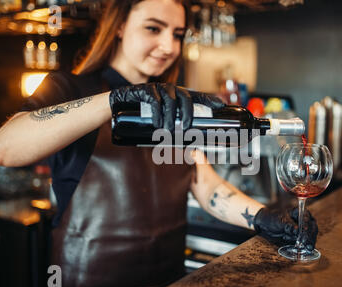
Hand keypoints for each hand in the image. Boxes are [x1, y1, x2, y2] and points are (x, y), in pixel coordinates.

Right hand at [109, 83, 224, 131]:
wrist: (119, 105)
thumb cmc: (143, 113)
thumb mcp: (161, 120)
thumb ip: (173, 127)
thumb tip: (188, 144)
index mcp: (178, 96)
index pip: (197, 96)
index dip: (210, 100)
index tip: (222, 106)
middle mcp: (171, 90)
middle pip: (185, 98)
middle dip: (188, 114)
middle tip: (186, 129)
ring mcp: (158, 88)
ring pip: (170, 101)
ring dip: (170, 118)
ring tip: (168, 132)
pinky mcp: (145, 90)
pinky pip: (154, 100)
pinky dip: (157, 113)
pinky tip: (157, 123)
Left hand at [253, 206, 318, 250]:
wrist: (266, 226)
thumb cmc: (273, 219)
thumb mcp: (279, 221)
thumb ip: (287, 225)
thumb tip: (296, 229)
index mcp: (298, 212)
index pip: (306, 217)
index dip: (306, 223)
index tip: (304, 229)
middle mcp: (303, 220)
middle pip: (311, 227)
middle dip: (309, 234)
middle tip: (306, 241)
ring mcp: (303, 230)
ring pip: (311, 235)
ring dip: (309, 241)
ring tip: (308, 247)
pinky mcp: (301, 238)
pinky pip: (306, 242)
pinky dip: (307, 245)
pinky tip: (306, 249)